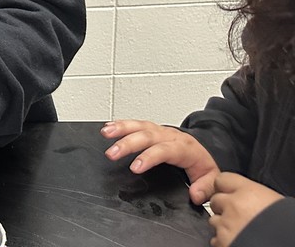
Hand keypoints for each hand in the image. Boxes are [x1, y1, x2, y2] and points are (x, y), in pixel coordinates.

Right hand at [102, 119, 218, 203]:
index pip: (165, 150)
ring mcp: (161, 131)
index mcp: (185, 148)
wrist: (204, 150)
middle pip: (148, 135)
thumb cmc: (203, 164)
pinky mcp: (152, 129)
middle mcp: (171, 136)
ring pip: (140, 125)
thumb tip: (194, 195)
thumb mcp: (212, 178)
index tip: (134, 167)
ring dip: (121, 129)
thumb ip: (205, 188)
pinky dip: (121, 124)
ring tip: (106, 133)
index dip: (149, 157)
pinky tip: (109, 127)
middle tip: (112, 153)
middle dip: (128, 144)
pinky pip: (136, 123)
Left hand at [208, 173, 282, 246]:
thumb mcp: (276, 204)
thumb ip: (257, 198)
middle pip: (216, 200)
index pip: (223, 179)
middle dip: (224, 207)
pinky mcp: (221, 241)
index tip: (229, 193)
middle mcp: (233, 205)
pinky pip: (215, 238)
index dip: (225, 187)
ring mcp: (225, 224)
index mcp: (249, 192)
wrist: (285, 245)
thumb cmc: (286, 228)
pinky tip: (237, 240)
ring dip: (223, 225)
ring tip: (240, 230)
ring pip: (214, 220)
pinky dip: (223, 240)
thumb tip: (253, 198)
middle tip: (239, 216)